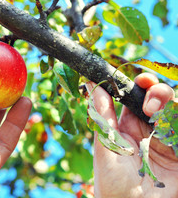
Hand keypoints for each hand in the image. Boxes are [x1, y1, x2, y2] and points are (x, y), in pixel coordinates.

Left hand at [86, 73, 177, 197]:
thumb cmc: (113, 184)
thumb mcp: (107, 149)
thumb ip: (104, 118)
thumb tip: (94, 87)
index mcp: (127, 127)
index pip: (134, 98)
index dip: (139, 84)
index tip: (141, 78)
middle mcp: (149, 130)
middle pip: (158, 99)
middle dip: (156, 91)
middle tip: (149, 99)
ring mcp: (168, 140)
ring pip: (174, 110)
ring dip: (169, 103)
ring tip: (157, 113)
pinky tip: (173, 128)